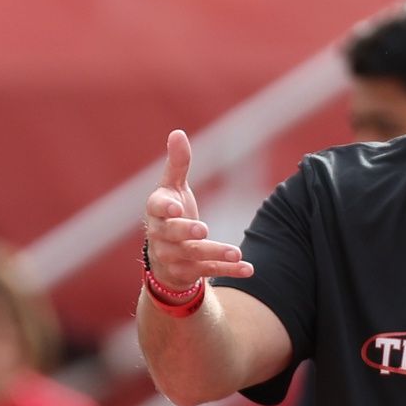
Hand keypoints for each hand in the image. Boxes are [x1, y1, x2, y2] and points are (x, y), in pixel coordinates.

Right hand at [143, 130, 252, 290]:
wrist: (165, 257)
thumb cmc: (171, 213)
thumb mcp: (172, 188)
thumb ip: (177, 164)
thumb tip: (177, 133)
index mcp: (156, 212)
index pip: (155, 209)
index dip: (164, 209)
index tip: (176, 208)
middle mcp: (161, 236)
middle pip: (171, 234)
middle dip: (186, 232)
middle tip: (203, 229)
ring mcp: (174, 257)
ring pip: (192, 256)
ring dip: (214, 253)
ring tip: (237, 252)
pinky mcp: (189, 272)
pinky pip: (209, 271)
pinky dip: (229, 270)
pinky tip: (250, 268)